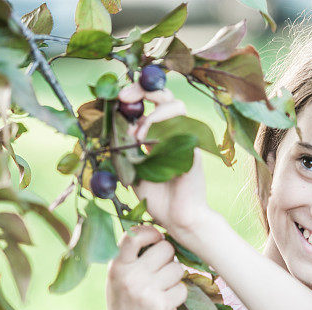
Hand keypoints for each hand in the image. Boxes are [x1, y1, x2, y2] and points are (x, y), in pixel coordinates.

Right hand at [103, 224, 187, 309]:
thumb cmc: (124, 308)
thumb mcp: (118, 280)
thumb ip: (132, 259)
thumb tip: (161, 235)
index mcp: (117, 267)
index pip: (134, 235)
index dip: (151, 232)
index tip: (156, 239)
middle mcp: (130, 276)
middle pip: (165, 248)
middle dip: (169, 258)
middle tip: (162, 273)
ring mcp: (146, 291)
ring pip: (177, 268)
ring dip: (175, 279)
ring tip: (161, 291)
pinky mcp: (161, 305)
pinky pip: (182, 288)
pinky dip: (178, 296)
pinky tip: (166, 305)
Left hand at [117, 82, 212, 239]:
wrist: (176, 217)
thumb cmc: (156, 196)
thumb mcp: (132, 167)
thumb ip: (125, 146)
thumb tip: (117, 123)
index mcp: (158, 134)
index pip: (150, 103)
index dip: (136, 94)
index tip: (118, 97)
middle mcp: (173, 132)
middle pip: (164, 95)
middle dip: (143, 90)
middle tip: (124, 98)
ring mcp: (185, 137)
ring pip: (176, 104)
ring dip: (152, 114)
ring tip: (138, 136)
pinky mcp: (193, 145)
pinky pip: (182, 123)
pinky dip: (161, 125)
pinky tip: (146, 141)